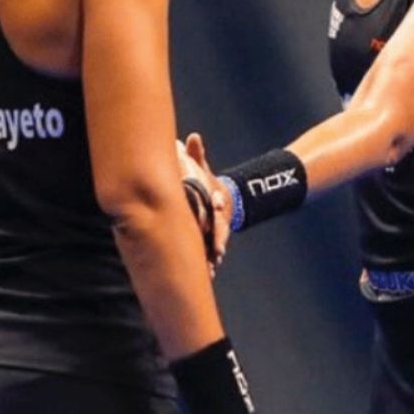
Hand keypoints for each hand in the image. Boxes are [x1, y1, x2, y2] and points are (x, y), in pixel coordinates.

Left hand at [177, 133, 231, 263]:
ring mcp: (217, 230)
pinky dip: (210, 265)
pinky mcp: (211, 242)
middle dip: (219, 238)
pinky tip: (207, 276)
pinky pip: (210, 254)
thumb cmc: (205, 184)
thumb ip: (197, 156)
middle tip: (217, 249)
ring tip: (212, 267)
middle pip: (221, 228)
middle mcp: (219, 217)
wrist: (220, 201)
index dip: (218, 205)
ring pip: (217, 244)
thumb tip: (192, 137)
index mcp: (215, 199)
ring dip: (215, 255)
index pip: (218, 203)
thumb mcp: (202, 169)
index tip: (217, 205)